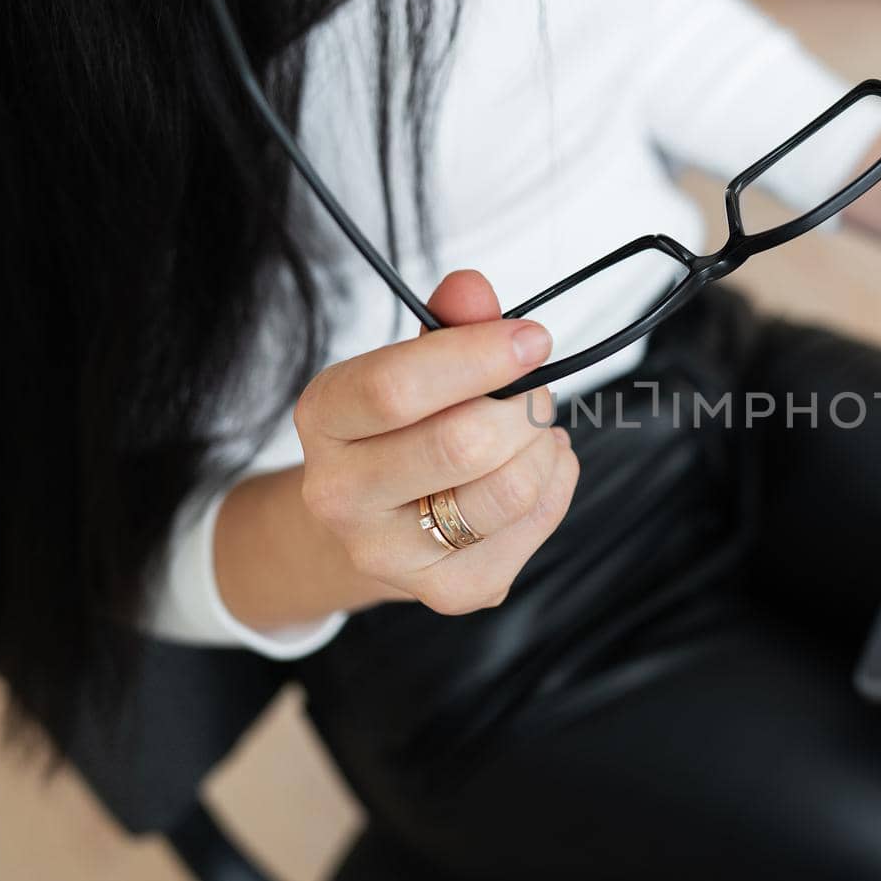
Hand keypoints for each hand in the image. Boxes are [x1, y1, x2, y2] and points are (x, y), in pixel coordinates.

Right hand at [290, 270, 577, 615]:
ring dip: (543, 445)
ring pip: (511, 489)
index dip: (478, 356)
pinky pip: (536, 524)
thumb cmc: (400, 429)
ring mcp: (391, 553)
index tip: (531, 338)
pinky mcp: (448, 591)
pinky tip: (531, 469)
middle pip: (464, 443)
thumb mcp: (411, 363)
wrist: (370, 525)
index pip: (396, 388)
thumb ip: (448, 322)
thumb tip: (473, 289)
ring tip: (530, 432)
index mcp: (324, 419)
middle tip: (534, 389)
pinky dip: (556, 482)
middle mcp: (341, 495)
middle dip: (524, 405)